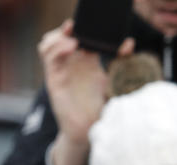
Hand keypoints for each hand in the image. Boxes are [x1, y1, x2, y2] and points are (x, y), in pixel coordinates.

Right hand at [39, 19, 133, 164]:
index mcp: (86, 62)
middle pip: (59, 37)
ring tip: (72, 36)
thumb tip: (128, 42)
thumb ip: (121, 61)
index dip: (84, 27)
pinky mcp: (54, 81)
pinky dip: (57, 48)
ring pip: (48, 44)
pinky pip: (49, 60)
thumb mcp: (115, 80)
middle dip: (66, 28)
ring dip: (57, 36)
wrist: (89, 130)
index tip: (93, 24)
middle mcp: (70, 65)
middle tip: (77, 25)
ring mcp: (60, 72)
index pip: (79, 36)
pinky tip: (71, 45)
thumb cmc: (101, 107)